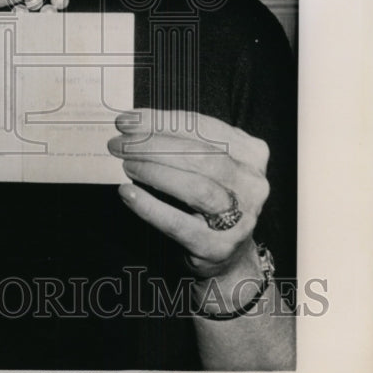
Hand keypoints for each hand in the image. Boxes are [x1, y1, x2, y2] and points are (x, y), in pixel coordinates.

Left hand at [108, 111, 269, 279]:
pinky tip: (128, 194)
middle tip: (120, 144)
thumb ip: (179, 141)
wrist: (229, 251)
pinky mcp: (218, 247)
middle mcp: (251, 184)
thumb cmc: (210, 196)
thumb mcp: (205, 163)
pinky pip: (178, 223)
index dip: (161, 121)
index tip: (128, 120)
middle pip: (199, 156)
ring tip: (126, 165)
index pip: (202, 128)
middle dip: (154, 146)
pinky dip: (150, 207)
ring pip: (196, 188)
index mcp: (250, 153)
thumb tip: (134, 124)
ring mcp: (240, 218)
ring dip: (154, 172)